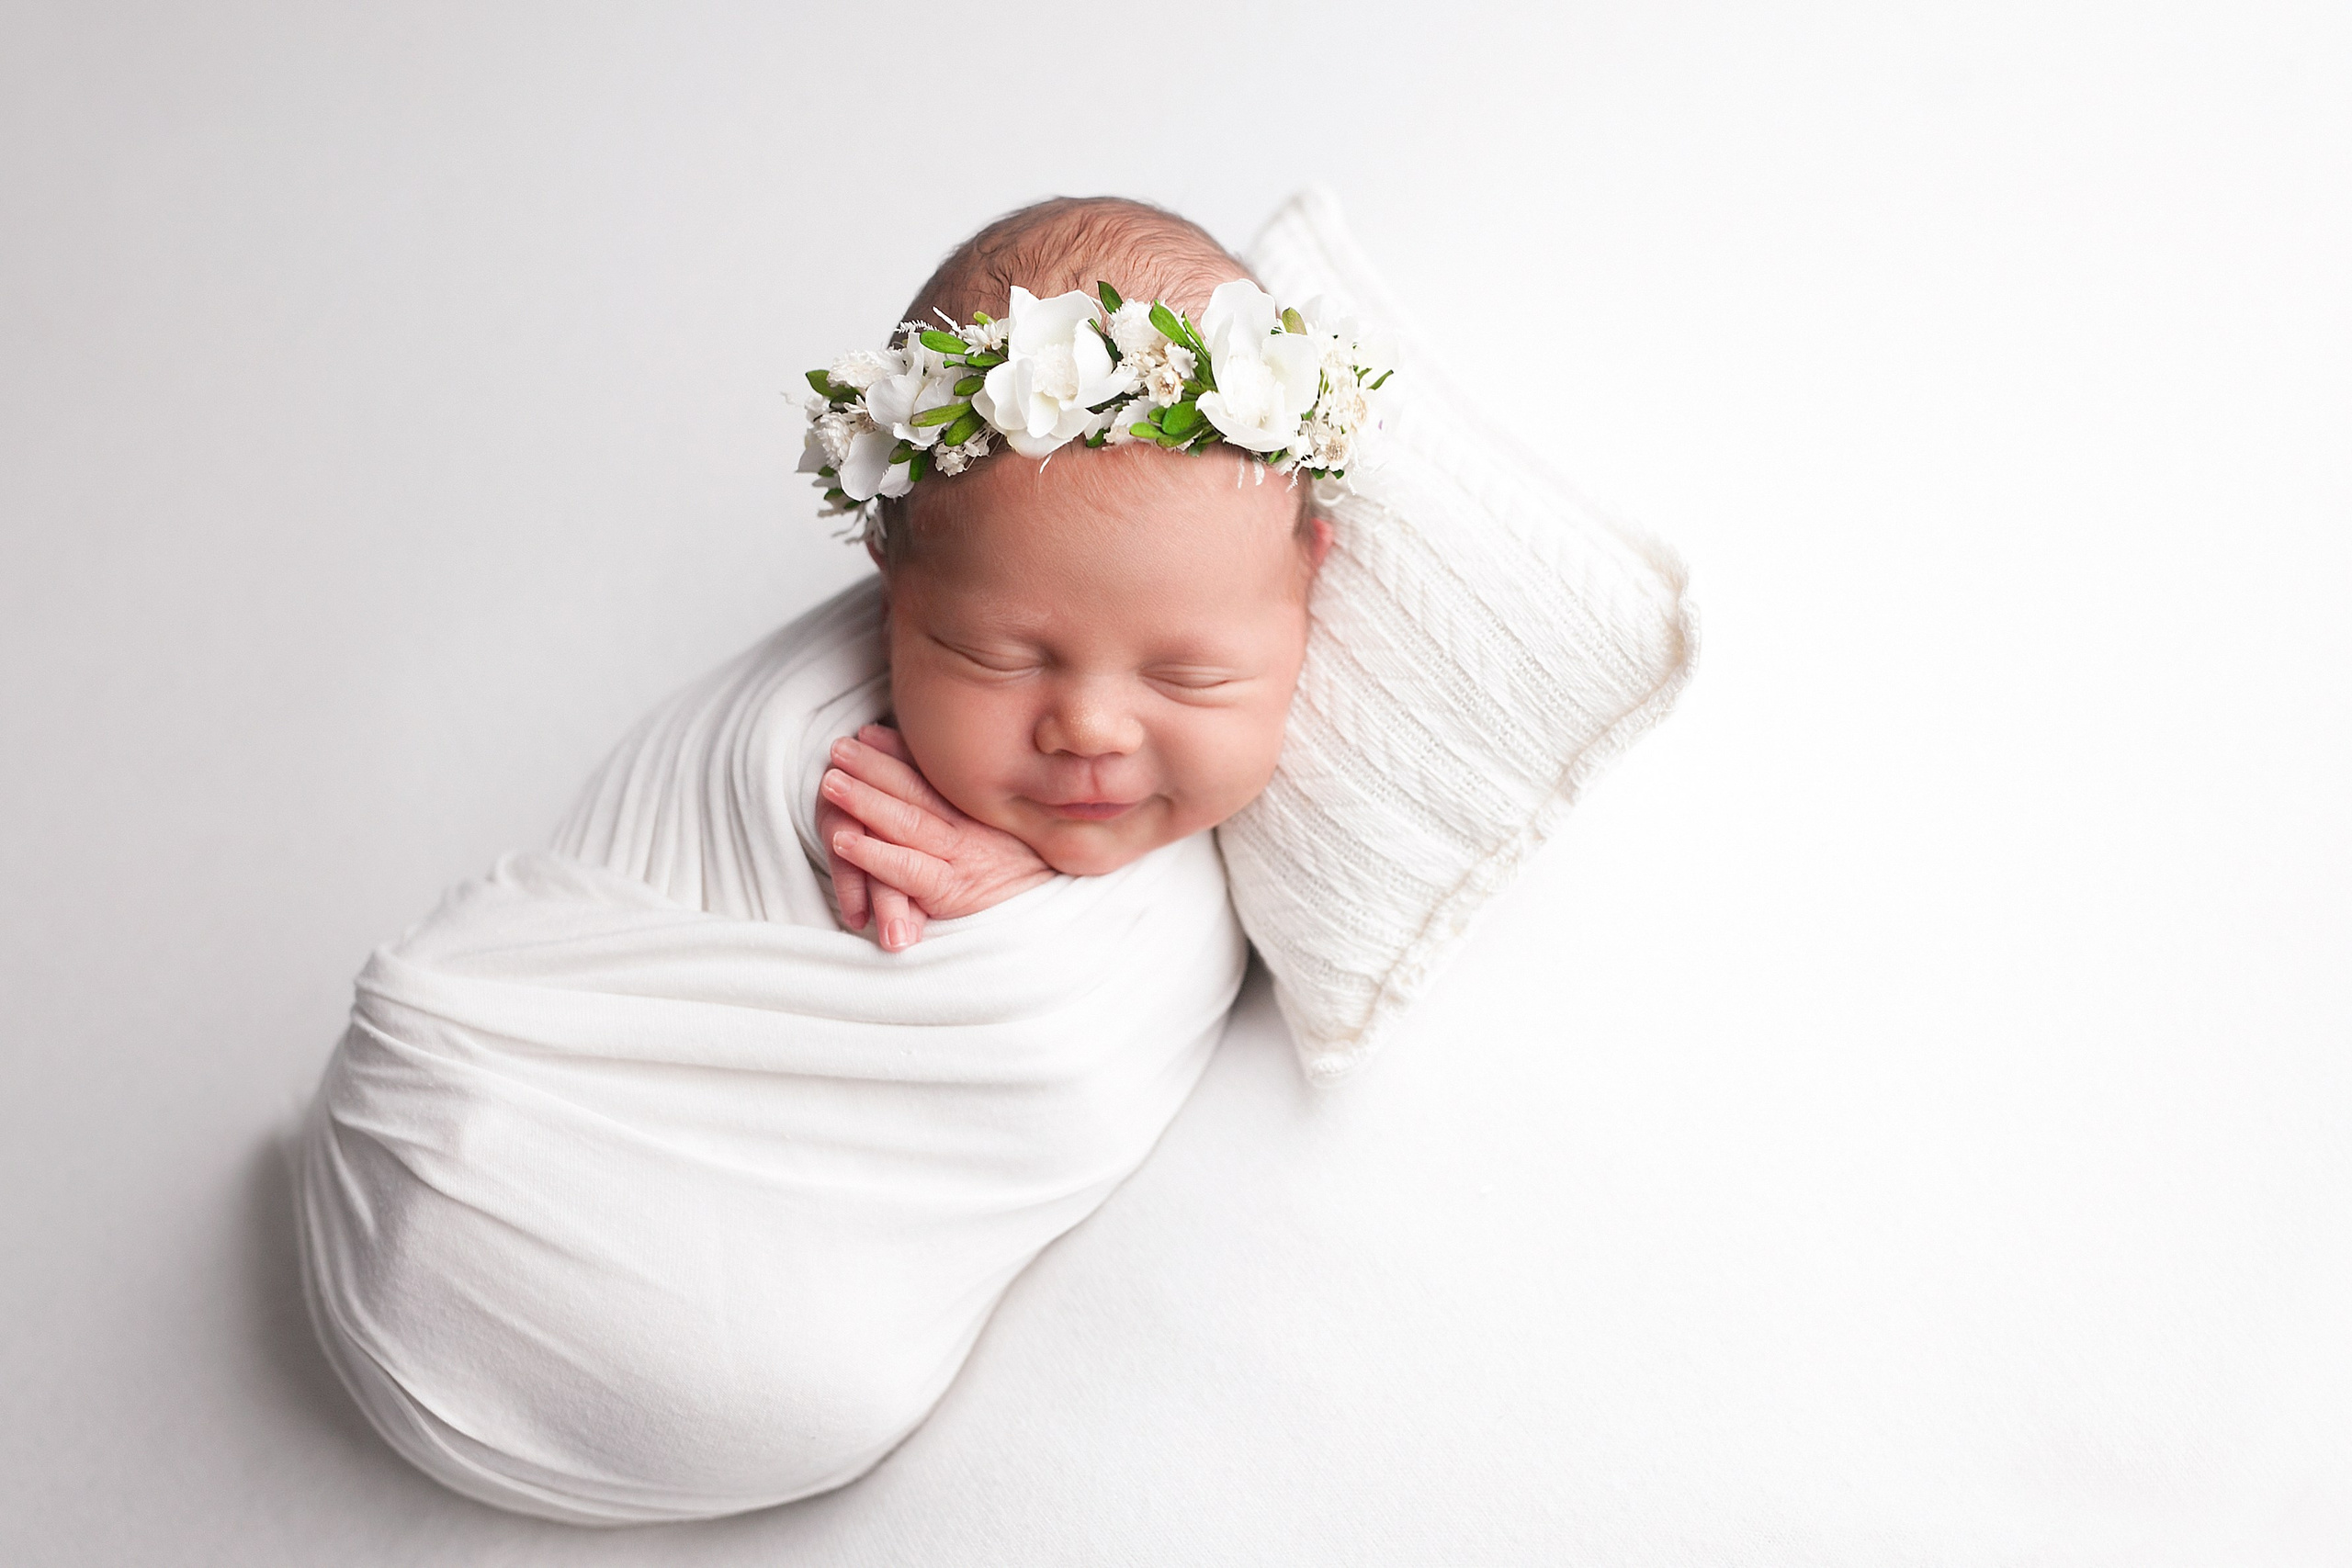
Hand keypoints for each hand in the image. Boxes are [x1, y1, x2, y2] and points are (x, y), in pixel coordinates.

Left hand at [820, 724, 1054, 949]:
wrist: (1058, 913)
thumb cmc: (1023, 869)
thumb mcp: (1001, 827)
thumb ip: (966, 804)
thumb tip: (929, 771)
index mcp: (977, 806)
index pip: (931, 771)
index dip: (897, 749)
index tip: (867, 732)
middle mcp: (968, 823)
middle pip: (914, 787)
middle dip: (873, 765)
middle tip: (838, 748)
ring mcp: (958, 855)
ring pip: (906, 821)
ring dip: (865, 801)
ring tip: (831, 785)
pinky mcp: (950, 890)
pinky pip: (907, 870)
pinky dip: (874, 855)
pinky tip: (844, 842)